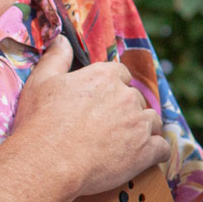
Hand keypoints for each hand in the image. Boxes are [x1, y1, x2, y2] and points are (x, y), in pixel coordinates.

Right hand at [11, 36, 168, 199]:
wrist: (48, 162)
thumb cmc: (41, 122)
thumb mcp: (41, 82)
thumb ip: (56, 57)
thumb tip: (62, 39)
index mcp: (105, 76)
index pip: (122, 74)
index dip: (114, 88)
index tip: (104, 102)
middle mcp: (127, 96)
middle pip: (137, 99)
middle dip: (127, 111)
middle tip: (108, 128)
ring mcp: (139, 123)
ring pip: (153, 121)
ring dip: (143, 130)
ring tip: (126, 144)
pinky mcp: (146, 150)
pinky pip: (162, 148)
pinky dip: (155, 153)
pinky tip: (145, 158)